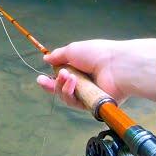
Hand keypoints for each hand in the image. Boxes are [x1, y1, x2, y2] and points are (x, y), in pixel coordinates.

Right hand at [36, 39, 155, 109]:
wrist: (116, 66)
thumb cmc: (96, 54)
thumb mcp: (73, 50)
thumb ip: (58, 56)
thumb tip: (46, 58)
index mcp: (80, 67)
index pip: (62, 76)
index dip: (50, 78)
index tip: (40, 78)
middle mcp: (84, 81)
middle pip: (62, 89)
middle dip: (52, 84)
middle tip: (42, 81)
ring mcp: (87, 94)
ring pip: (66, 96)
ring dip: (62, 86)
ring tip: (68, 76)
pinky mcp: (91, 105)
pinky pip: (75, 103)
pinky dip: (70, 93)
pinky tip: (73, 83)